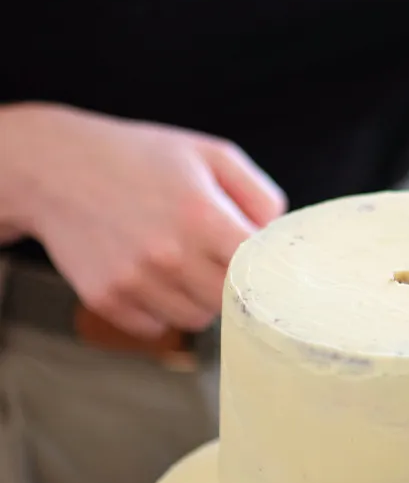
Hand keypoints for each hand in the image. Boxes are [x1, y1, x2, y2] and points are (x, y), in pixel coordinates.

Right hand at [1, 103, 286, 336]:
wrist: (56, 167)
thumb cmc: (141, 158)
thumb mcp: (210, 155)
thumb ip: (259, 195)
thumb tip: (279, 240)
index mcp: (202, 216)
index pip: (260, 272)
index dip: (268, 272)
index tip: (266, 267)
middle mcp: (169, 254)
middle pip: (230, 302)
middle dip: (231, 284)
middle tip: (215, 258)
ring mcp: (135, 282)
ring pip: (196, 320)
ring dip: (197, 299)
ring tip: (178, 261)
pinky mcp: (107, 300)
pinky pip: (156, 327)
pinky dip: (159, 309)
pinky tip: (147, 273)